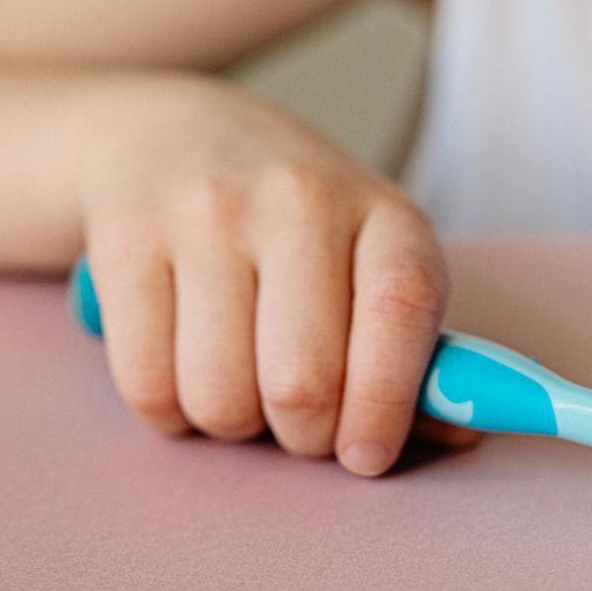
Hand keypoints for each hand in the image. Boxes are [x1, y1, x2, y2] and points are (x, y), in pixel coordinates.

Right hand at [77, 78, 470, 474]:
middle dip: (304, 436)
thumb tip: (465, 428)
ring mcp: (207, 212)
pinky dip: (169, 412)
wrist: (170, 134)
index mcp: (384, 212)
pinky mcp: (126, 238)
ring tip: (240, 383)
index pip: (401, 311)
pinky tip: (183, 370)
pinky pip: (147, 384)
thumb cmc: (296, 227)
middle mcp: (299, 199)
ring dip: (232, 426)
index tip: (366, 456)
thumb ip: (415, 351)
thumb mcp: (371, 261)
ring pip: (219, 397)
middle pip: (304, 382)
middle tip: (301, 424)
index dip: (389, 402)